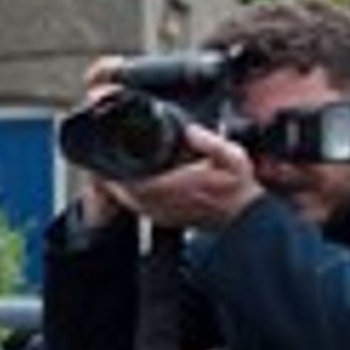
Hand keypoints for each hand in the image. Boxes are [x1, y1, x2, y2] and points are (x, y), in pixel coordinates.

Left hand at [112, 125, 263, 230]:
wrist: (243, 217)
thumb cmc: (237, 188)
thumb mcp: (233, 158)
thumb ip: (211, 142)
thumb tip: (191, 130)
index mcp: (174, 187)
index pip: (132, 182)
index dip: (114, 172)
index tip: (106, 160)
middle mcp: (163, 204)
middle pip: (122, 193)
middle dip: (112, 177)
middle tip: (105, 161)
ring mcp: (162, 214)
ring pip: (128, 201)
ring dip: (119, 186)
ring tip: (114, 169)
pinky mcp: (164, 218)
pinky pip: (137, 208)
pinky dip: (129, 195)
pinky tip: (132, 182)